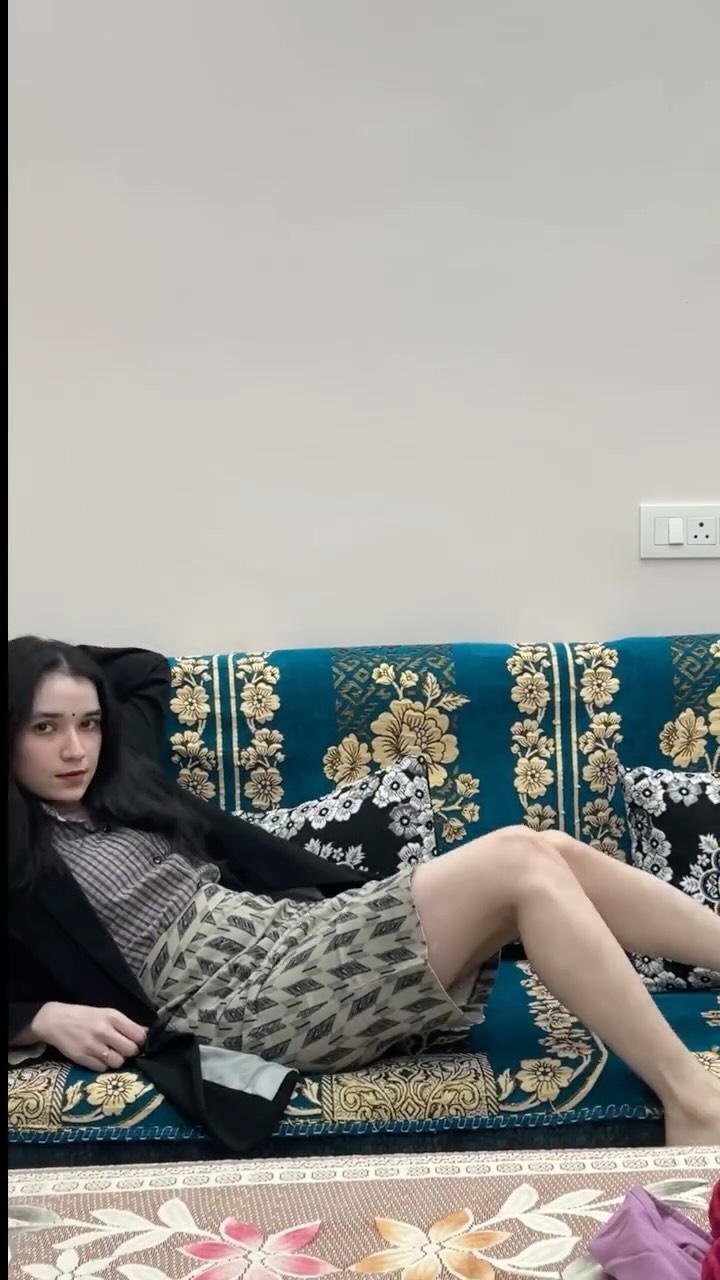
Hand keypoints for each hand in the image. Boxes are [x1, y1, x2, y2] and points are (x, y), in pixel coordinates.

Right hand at [31, 1003, 147, 1070]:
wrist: (55, 1020)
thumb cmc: (84, 1016)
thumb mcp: (106, 1013)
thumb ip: (126, 1024)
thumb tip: (146, 1033)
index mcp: (112, 1017)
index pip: (138, 1035)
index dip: (140, 1041)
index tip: (136, 1042)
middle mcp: (104, 1031)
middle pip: (131, 1050)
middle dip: (130, 1052)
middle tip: (123, 1050)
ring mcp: (93, 1046)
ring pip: (118, 1062)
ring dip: (116, 1060)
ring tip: (110, 1054)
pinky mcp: (83, 1058)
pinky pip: (102, 1069)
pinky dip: (102, 1065)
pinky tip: (97, 1057)